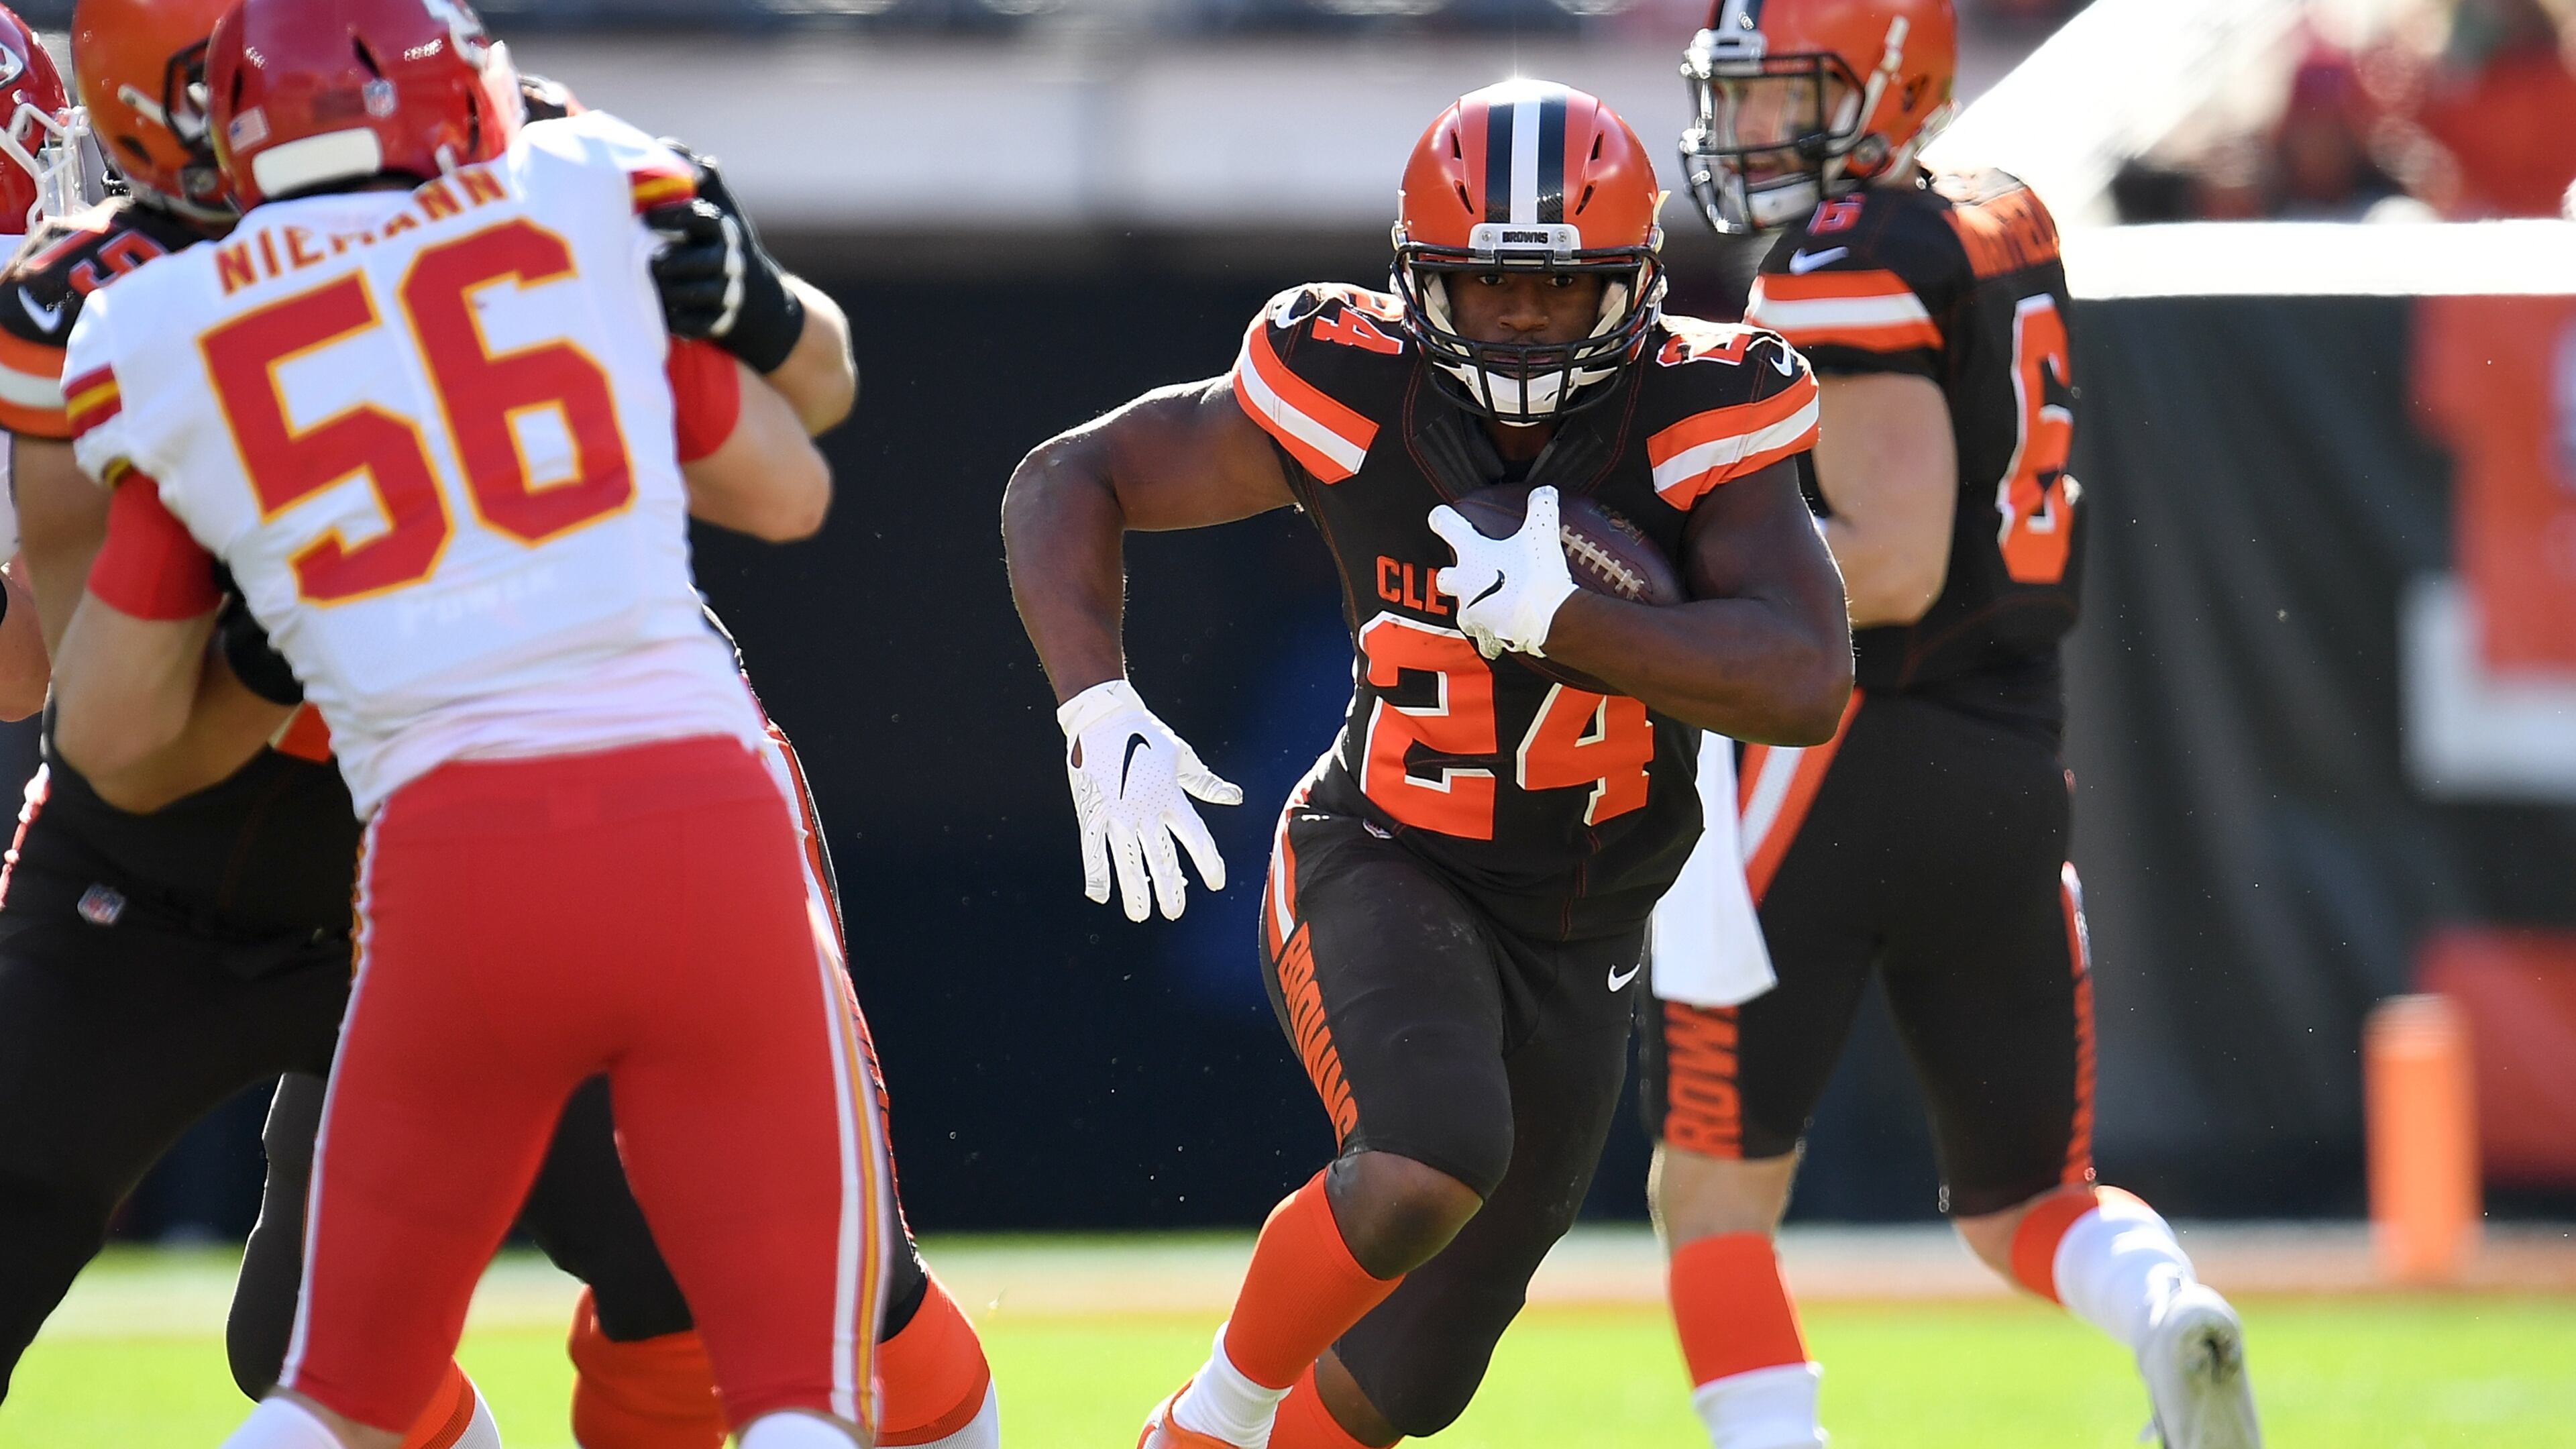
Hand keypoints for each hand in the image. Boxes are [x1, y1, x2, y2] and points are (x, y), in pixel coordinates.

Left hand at [645, 145, 804, 372]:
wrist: (762, 304)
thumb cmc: (725, 246)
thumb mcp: (721, 208)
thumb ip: (698, 179)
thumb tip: (670, 144)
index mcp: (724, 228)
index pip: (702, 218)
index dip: (676, 216)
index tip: (647, 218)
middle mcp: (730, 261)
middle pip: (705, 260)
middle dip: (674, 262)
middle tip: (649, 262)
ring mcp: (728, 293)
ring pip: (700, 294)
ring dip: (671, 292)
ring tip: (648, 287)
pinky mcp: (722, 323)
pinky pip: (700, 325)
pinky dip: (680, 322)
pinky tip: (661, 316)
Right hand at [1057, 679, 1241, 921]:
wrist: (1102, 716)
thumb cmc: (1145, 735)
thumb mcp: (1182, 757)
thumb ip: (1206, 784)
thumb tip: (1236, 798)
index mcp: (1171, 796)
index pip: (1197, 838)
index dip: (1209, 863)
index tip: (1217, 884)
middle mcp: (1145, 810)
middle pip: (1163, 859)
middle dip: (1171, 890)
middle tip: (1175, 913)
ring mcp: (1116, 813)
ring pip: (1128, 861)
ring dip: (1135, 891)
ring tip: (1141, 915)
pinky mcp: (1091, 812)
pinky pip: (1093, 850)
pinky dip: (1096, 874)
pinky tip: (1100, 897)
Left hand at [1428, 485, 1579, 658]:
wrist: (1548, 620)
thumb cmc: (1538, 574)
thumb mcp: (1542, 532)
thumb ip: (1541, 507)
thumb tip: (1544, 491)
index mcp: (1471, 554)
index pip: (1444, 526)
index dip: (1442, 518)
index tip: (1441, 516)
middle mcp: (1463, 584)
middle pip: (1444, 577)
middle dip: (1454, 573)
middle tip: (1473, 567)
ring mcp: (1472, 612)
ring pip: (1461, 608)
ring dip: (1474, 602)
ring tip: (1494, 598)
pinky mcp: (1486, 635)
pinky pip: (1483, 634)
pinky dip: (1493, 628)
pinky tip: (1507, 623)